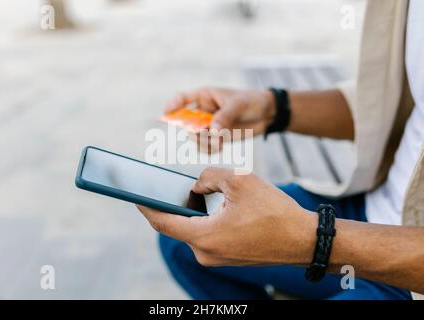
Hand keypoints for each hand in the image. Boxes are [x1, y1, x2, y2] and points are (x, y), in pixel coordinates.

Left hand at [137, 167, 315, 266]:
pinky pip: (208, 235)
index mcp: (205, 237)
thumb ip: (209, 176)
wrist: (304, 239)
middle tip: (170, 185)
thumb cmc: (275, 211)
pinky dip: (206, 219)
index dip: (146, 207)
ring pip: (195, 229)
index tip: (134, 195)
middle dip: (175, 204)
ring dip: (194, 211)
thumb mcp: (240, 179)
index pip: (163, 222)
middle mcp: (206, 253)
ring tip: (198, 192)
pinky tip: (216, 206)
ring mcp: (217, 258)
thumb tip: (196, 186)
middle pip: (179, 225)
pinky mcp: (228, 257)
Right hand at [165, 88, 275, 151]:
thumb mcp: (238, 105)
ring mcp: (209, 126)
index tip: (166, 115)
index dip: (172, 106)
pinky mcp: (216, 137)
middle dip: (194, 131)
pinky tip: (221, 145)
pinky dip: (211, 149)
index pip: (182, 99)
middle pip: (186, 124)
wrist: (268, 114)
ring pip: (195, 138)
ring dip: (204, 142)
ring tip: (219, 141)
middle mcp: (203, 112)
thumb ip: (224, 117)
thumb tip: (213, 131)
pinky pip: (206, 147)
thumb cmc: (252, 101)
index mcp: (205, 96)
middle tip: (206, 134)